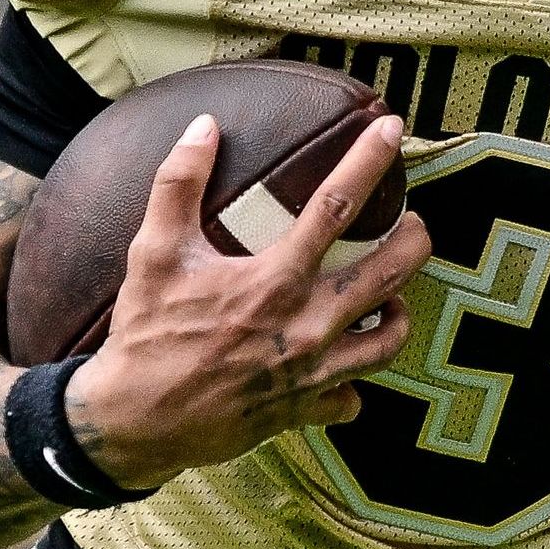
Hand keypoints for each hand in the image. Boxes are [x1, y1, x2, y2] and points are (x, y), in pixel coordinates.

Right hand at [62, 114, 435, 488]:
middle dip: (414, 240)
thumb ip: (179, 184)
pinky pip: (352, 398)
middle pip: (390, 273)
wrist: (135, 420)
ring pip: (388, 340)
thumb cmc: (146, 335)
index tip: (392, 129)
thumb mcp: (153, 252)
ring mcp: (313, 372)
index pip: (337, 205)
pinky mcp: (304, 410)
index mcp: (276, 280)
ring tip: (392, 294)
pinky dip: (355, 382)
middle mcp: (307, 325)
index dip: (369, 160)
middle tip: (413, 224)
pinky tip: (345, 364)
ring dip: (399, 311)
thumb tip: (204, 128)